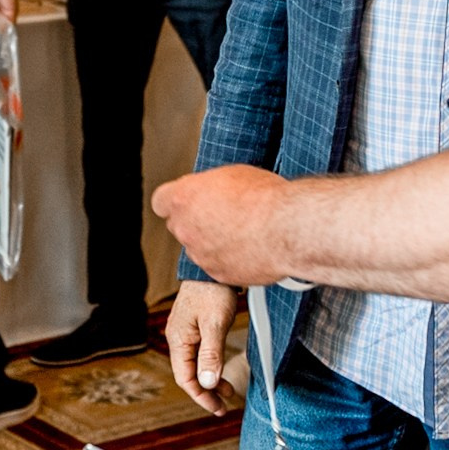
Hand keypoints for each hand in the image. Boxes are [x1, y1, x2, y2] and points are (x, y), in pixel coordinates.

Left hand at [154, 164, 297, 286]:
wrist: (287, 229)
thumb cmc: (265, 198)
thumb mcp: (232, 175)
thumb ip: (211, 187)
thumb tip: (212, 191)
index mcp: (183, 198)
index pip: (161, 202)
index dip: (176, 202)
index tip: (187, 201)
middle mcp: (185, 228)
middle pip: (179, 226)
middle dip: (195, 222)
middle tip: (221, 216)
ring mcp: (200, 254)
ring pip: (198, 249)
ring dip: (212, 242)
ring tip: (241, 232)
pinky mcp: (217, 274)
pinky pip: (217, 266)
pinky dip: (228, 259)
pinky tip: (248, 248)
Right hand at [167, 280, 241, 415]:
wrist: (212, 267)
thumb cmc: (213, 292)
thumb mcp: (214, 325)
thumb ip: (211, 354)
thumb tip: (208, 383)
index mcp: (178, 340)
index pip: (185, 378)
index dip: (201, 396)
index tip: (217, 408)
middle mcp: (178, 338)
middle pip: (189, 374)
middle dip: (206, 391)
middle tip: (224, 404)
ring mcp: (185, 333)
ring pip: (194, 365)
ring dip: (210, 380)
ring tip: (228, 390)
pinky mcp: (194, 327)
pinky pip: (199, 354)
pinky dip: (210, 366)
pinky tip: (221, 369)